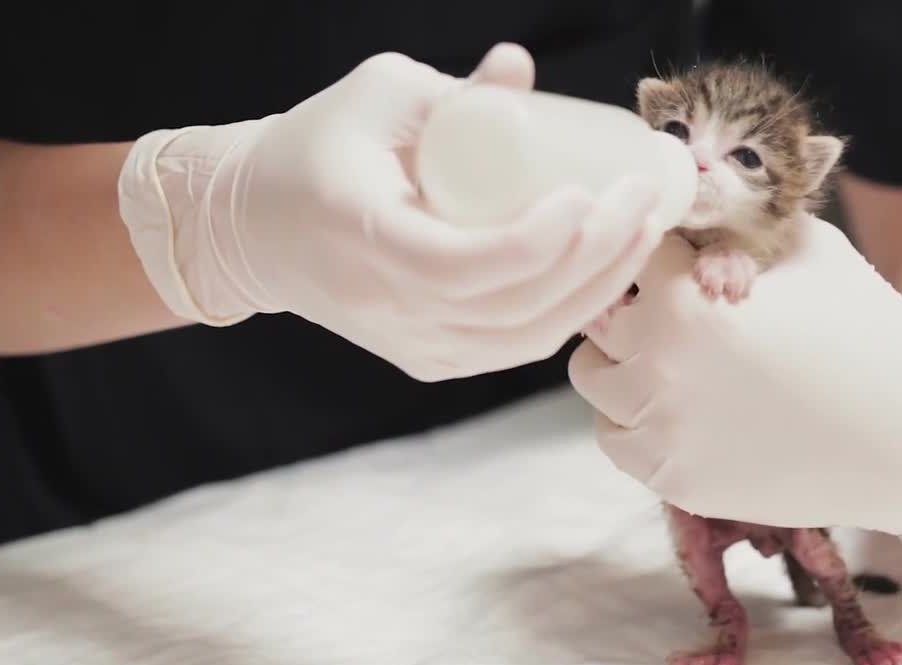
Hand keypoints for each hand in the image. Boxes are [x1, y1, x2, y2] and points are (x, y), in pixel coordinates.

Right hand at [118, 44, 667, 380]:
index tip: (590, 195)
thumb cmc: (318, 147)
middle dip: (597, 259)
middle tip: (645, 202)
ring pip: (524, 340)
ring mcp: (410, 344)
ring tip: (643, 235)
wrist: (256, 228)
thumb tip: (522, 67)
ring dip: (598, 291)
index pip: (464, 264)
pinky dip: (570, 316)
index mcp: (363, 235)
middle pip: (514, 308)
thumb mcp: (376, 98)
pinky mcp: (429, 359)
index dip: (539, 241)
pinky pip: (513, 349)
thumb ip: (453, 90)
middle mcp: (386, 305)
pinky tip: (609, 274)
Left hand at [568, 214, 901, 550]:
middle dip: (635, 296)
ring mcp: (662, 430)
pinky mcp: (674, 480)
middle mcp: (659, 367)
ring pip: (595, 376)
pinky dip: (637, 417)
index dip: (660, 241)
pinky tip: (684, 403)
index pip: (631, 246)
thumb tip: (694, 188)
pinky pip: (617, 437)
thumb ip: (737, 220)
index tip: (681, 249)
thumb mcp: (808, 251)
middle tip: (678, 301)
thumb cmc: (870, 334)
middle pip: (600, 309)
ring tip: (678, 354)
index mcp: (684, 300)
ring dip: (624, 357)